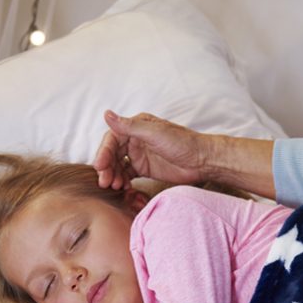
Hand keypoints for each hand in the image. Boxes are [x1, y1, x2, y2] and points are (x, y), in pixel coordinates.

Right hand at [93, 110, 209, 189]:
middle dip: (107, 167)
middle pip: (113, 153)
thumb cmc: (182, 143)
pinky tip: (122, 187)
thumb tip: (106, 114)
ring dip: (113, 175)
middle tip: (105, 182)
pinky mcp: (145, 168)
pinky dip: (122, 180)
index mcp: (136, 126)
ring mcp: (140, 154)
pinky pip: (127, 174)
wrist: (202, 160)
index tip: (99, 166)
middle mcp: (135, 139)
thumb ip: (130, 126)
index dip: (103, 152)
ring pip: (118, 165)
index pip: (112, 138)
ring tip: (114, 186)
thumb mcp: (155, 133)